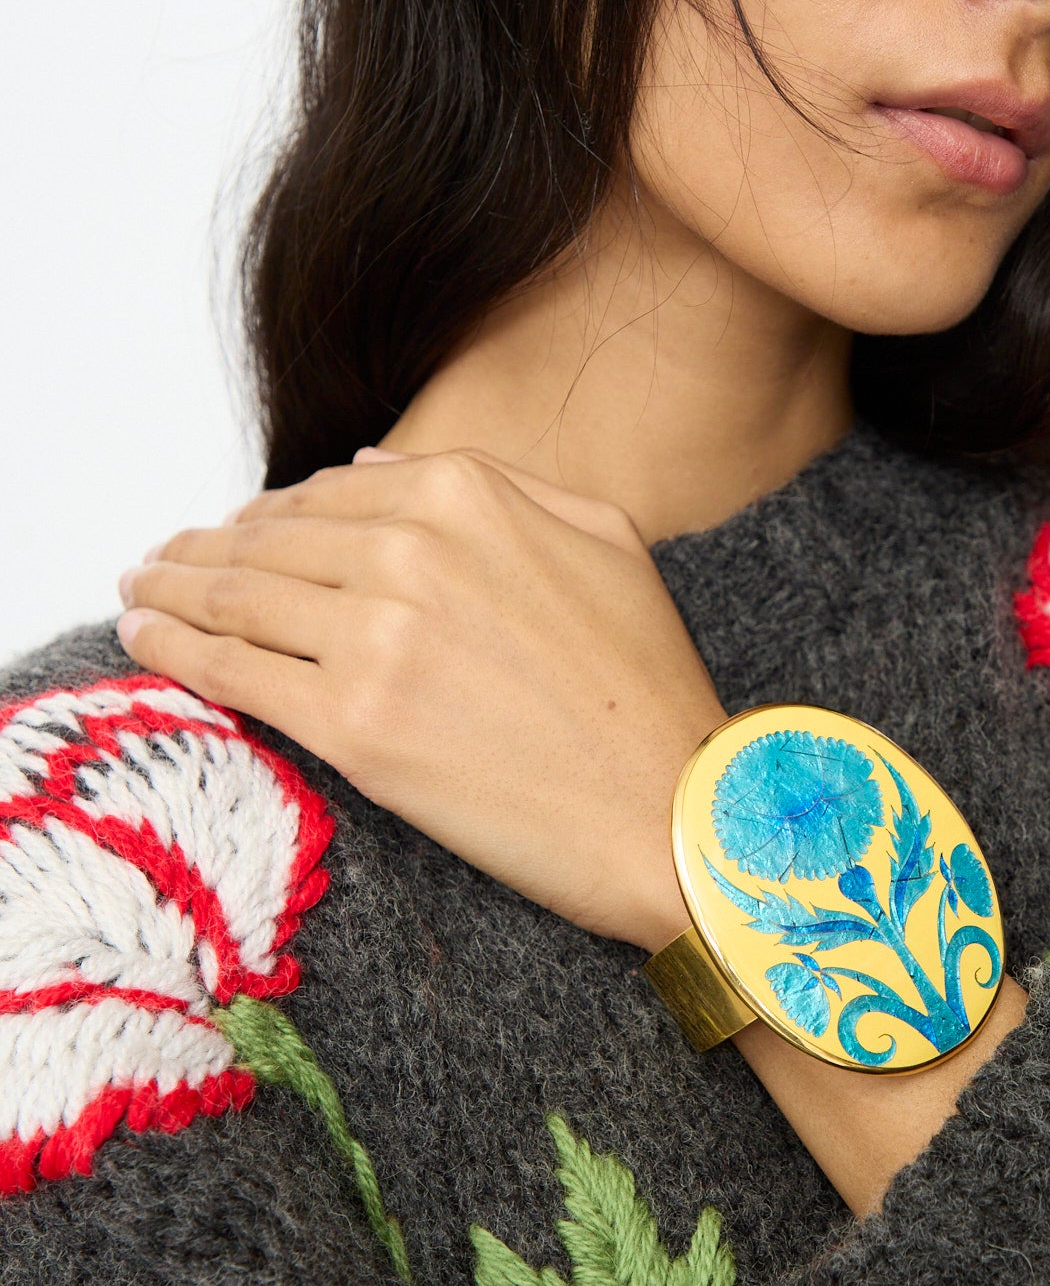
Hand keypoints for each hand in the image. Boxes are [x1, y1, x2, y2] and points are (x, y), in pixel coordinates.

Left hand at [116, 450, 724, 949]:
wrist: (672, 814)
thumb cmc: (649, 692)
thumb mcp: (603, 540)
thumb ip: (498, 485)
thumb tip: (378, 471)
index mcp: (469, 497)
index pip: (328, 492)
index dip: (269, 513)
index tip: (234, 533)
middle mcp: (413, 552)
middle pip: (268, 540)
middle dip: (201, 550)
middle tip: (160, 563)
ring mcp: (377, 639)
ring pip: (236, 599)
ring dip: (170, 593)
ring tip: (141, 595)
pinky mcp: (355, 727)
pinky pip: (235, 675)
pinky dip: (175, 653)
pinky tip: (145, 640)